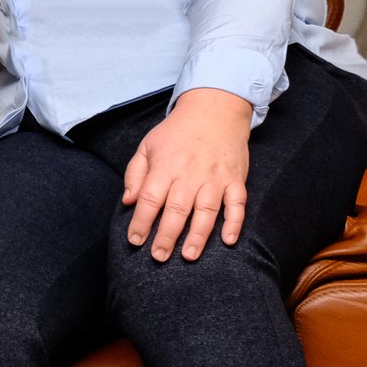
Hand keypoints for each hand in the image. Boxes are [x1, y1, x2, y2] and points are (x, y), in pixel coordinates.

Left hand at [122, 89, 252, 261]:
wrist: (214, 109)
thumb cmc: (177, 132)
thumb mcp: (148, 145)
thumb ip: (135, 174)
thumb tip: (129, 201)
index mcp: (165, 166)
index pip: (150, 199)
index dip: (141, 222)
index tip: (135, 240)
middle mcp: (190, 174)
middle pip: (176, 210)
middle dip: (166, 236)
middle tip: (159, 257)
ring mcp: (215, 177)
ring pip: (206, 211)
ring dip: (198, 235)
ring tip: (188, 255)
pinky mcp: (235, 180)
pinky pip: (237, 204)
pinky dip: (235, 222)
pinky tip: (229, 240)